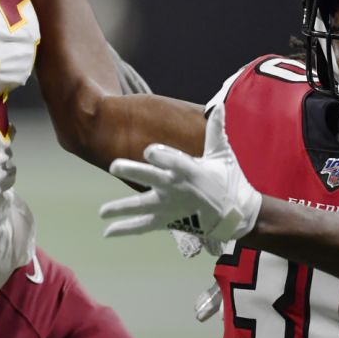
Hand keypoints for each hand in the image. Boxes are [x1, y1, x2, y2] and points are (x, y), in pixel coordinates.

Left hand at [100, 105, 261, 240]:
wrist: (237, 216)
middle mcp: (177, 189)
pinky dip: (126, 229)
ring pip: (142, 207)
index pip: (176, 162)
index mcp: (192, 171)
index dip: (163, 156)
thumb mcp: (223, 155)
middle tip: (114, 166)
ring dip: (121, 208)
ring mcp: (171, 207)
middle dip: (133, 172)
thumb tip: (219, 105)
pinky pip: (144, 226)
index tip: (149, 150)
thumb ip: (215, 131)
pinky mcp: (168, 221)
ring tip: (102, 211)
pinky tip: (106, 232)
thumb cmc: (229, 181)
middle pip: (152, 180)